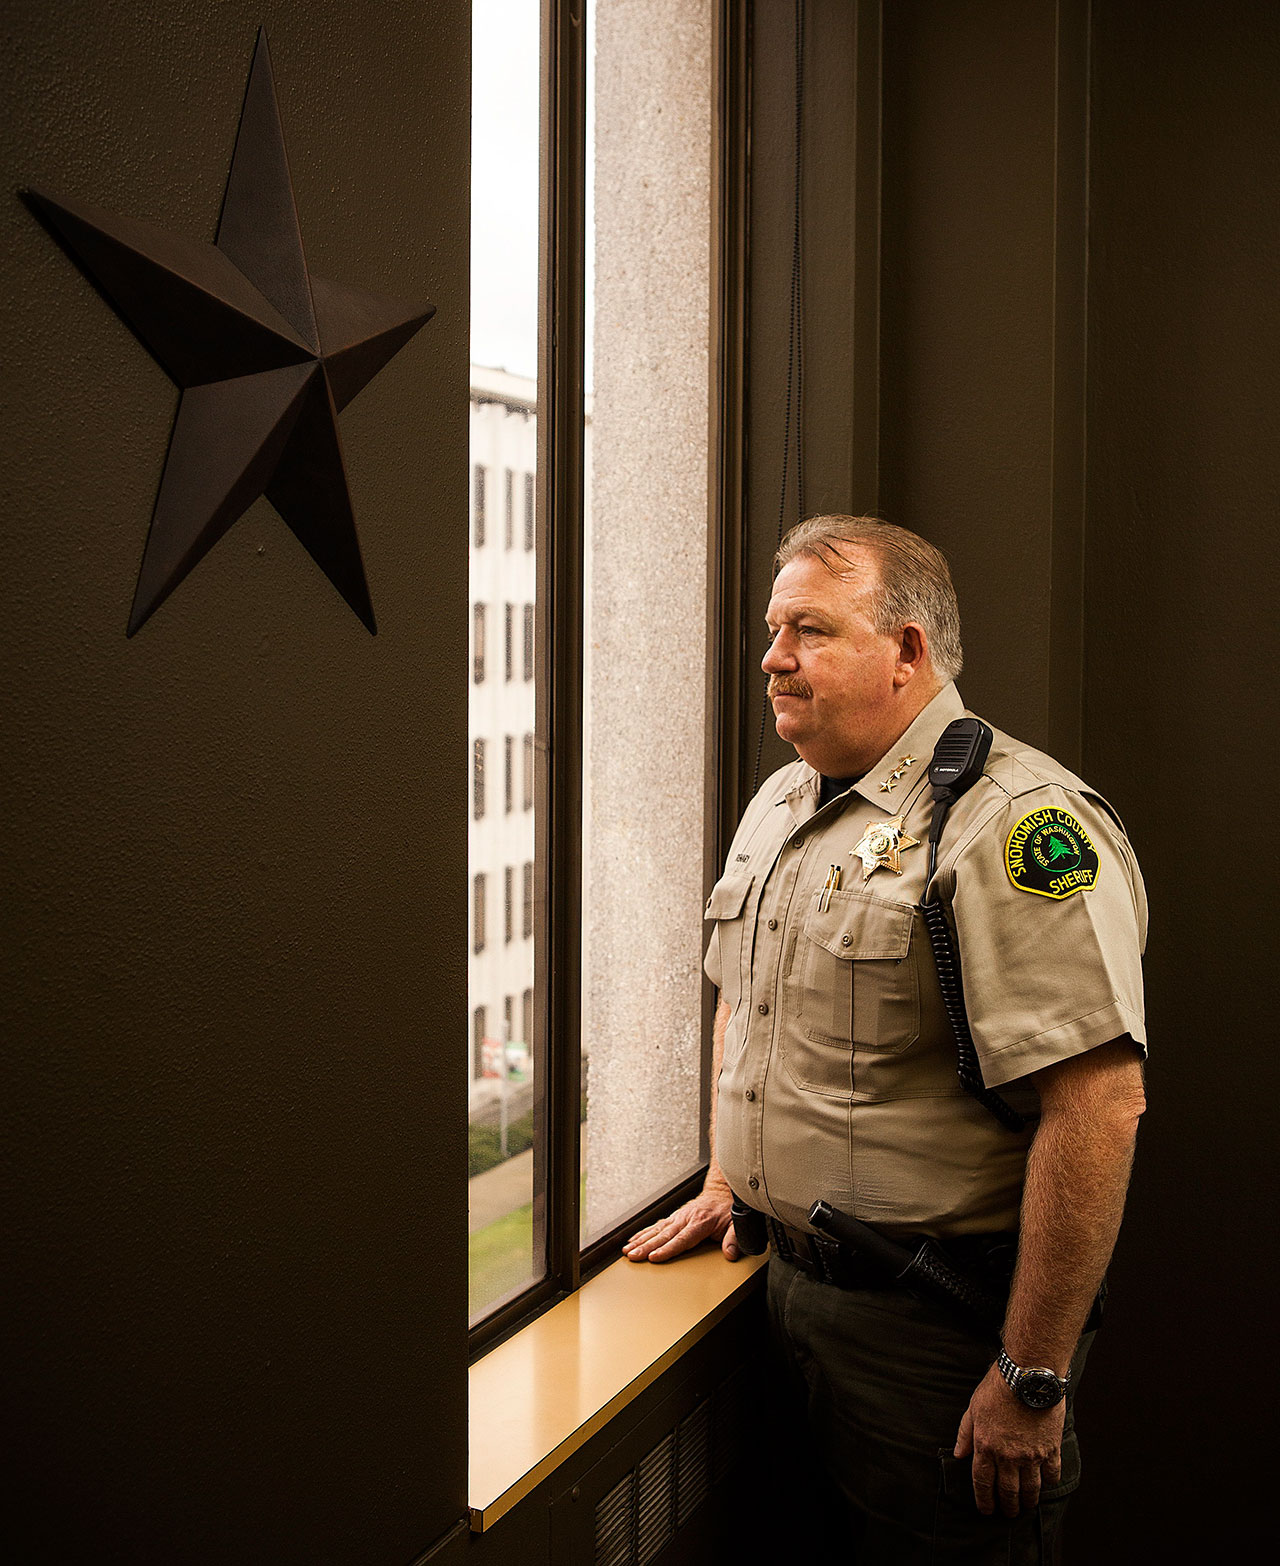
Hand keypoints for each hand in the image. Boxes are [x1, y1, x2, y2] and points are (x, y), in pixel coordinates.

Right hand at [623, 1179, 737, 1262]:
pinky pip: (656, 1226)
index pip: (681, 1239)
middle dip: (646, 1247)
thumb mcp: (736, 1223)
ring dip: (641, 1241)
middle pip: (663, 1235)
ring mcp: (678, 1217)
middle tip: (633, 1256)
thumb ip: (734, 1239)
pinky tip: (633, 1240)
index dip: (667, 1249)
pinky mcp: (674, 1217)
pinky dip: (643, 1233)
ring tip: (628, 1251)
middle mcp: (685, 1219)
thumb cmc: (728, 1210)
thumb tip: (730, 1254)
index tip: (654, 1257)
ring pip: (656, 1230)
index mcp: (700, 1222)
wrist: (721, 1191)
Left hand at [954, 1362, 1064, 1516]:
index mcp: (985, 1446)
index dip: (984, 1500)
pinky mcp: (1050, 1450)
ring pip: (1030, 1488)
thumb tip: (959, 1453)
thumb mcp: (973, 1407)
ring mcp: (1030, 1455)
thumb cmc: (998, 1387)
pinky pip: (1052, 1474)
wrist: (1027, 1376)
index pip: (982, 1482)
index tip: (986, 1510)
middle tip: (1008, 1513)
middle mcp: (1008, 1456)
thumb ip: (965, 1433)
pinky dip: (1050, 1482)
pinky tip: (1047, 1484)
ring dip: (1027, 1501)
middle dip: (1007, 1506)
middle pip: (1007, 1490)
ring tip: (1026, 1506)